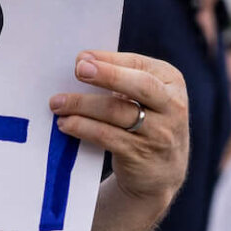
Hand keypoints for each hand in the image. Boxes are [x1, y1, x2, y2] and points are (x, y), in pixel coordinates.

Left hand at [53, 51, 186, 207]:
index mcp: (172, 83)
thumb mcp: (147, 97)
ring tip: (58, 103)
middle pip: (140, 86)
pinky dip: (83, 128)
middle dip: (108, 75)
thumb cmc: (146, 123)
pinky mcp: (139, 155)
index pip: (139, 64)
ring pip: (117, 113)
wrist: (162, 172)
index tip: (81, 58)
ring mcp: (158, 133)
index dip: (109, 60)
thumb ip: (123, 78)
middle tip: (79, 70)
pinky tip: (66, 124)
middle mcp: (171, 107)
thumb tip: (83, 61)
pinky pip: (107, 137)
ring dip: (83, 105)